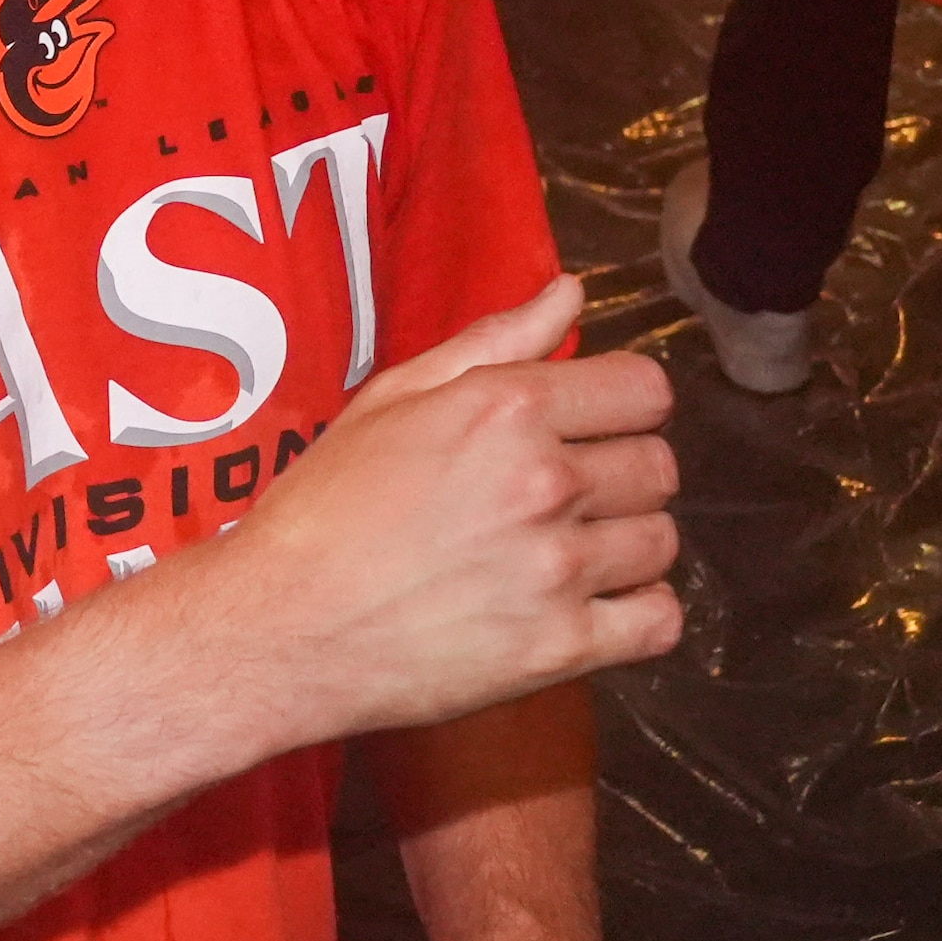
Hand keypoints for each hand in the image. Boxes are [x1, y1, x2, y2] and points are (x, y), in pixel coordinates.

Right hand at [176, 275, 678, 759]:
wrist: (278, 628)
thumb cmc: (324, 511)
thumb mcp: (394, 399)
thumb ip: (495, 340)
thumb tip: (572, 292)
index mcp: (507, 409)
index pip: (645, 389)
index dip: (624, 409)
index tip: (594, 433)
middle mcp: (543, 482)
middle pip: (660, 467)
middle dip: (623, 479)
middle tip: (567, 503)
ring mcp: (555, 569)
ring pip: (662, 542)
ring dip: (627, 549)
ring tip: (568, 558)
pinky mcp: (559, 648)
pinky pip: (658, 623)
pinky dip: (638, 618)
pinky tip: (593, 610)